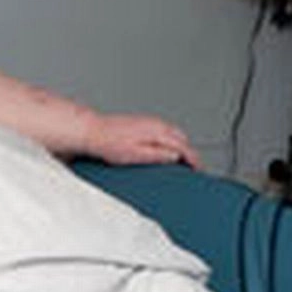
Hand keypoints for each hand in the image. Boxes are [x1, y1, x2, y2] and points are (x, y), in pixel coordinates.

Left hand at [85, 112, 201, 169]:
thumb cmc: (109, 143)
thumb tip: (175, 156)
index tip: (197, 169)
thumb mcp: (134, 155)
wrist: (93, 131)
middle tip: (190, 168)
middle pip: (182, 139)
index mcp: (157, 131)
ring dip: (180, 146)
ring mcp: (150, 121)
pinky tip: (164, 151)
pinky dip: (170, 141)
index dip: (193, 159)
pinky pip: (165, 131)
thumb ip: (157, 155)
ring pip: (174, 134)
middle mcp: (156, 124)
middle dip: (189, 153)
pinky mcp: (144, 122)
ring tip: (180, 162)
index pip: (183, 146)